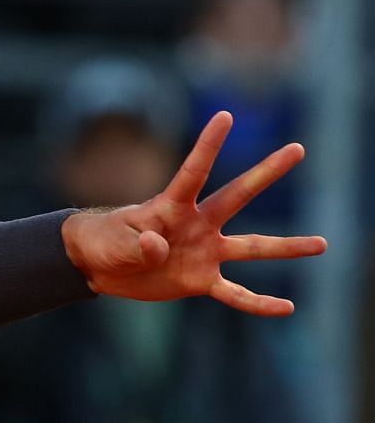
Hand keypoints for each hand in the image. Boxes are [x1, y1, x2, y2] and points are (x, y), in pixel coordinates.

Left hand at [60, 111, 326, 315]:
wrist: (99, 266)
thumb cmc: (104, 242)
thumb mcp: (115, 243)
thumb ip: (137, 245)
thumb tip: (158, 247)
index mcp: (171, 205)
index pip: (193, 171)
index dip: (208, 145)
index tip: (225, 115)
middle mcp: (197, 224)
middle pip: (237, 196)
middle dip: (266, 173)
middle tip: (298, 148)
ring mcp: (204, 252)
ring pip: (252, 248)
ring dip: (286, 247)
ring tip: (323, 244)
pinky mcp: (201, 280)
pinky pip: (236, 293)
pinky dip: (259, 303)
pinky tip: (287, 307)